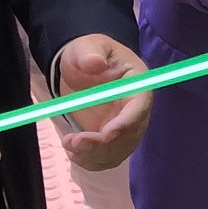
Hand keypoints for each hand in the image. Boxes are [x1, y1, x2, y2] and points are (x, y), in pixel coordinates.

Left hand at [56, 35, 150, 170]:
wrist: (82, 66)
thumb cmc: (87, 53)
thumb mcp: (86, 46)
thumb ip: (90, 53)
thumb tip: (95, 63)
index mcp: (136, 85)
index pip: (139, 108)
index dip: (126, 123)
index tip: (106, 135)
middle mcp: (136, 110)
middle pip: (129, 136)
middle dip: (102, 145)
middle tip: (72, 141)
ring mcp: (125, 127)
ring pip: (118, 152)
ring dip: (94, 156)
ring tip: (68, 144)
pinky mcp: (112, 140)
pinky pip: (107, 158)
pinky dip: (91, 161)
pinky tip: (73, 152)